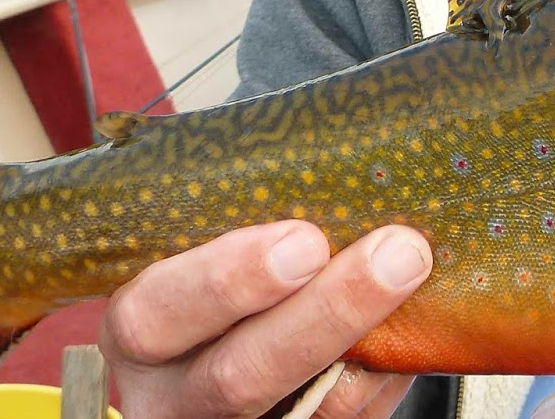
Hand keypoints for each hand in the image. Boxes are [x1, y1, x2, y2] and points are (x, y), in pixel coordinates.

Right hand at [98, 220, 431, 418]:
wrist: (226, 336)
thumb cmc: (216, 274)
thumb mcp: (194, 246)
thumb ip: (238, 216)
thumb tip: (334, 161)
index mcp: (137, 331)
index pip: (153, 318)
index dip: (226, 280)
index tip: (303, 239)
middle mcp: (174, 396)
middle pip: (239, 375)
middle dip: (325, 311)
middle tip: (392, 253)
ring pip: (307, 406)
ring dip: (372, 337)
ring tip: (417, 271)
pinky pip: (345, 418)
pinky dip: (386, 370)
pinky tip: (415, 318)